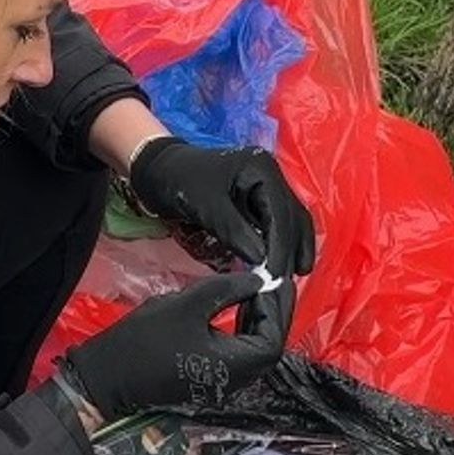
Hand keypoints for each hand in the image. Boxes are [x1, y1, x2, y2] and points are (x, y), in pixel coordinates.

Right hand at [59, 270, 292, 420]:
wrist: (107, 374)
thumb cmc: (145, 339)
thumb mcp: (187, 304)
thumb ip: (227, 289)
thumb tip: (258, 280)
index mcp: (235, 365)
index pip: (273, 337)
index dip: (276, 307)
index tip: (270, 278)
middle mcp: (235, 379)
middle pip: (267, 346)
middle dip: (271, 312)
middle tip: (268, 280)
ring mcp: (221, 383)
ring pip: (253, 350)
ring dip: (257, 320)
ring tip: (252, 289)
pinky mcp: (209, 379)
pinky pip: (236, 353)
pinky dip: (241, 330)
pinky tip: (234, 308)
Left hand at [128, 139, 316, 277]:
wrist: (160, 170)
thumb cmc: (179, 181)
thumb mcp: (205, 205)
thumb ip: (233, 230)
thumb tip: (262, 259)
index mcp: (262, 169)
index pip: (281, 213)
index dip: (282, 247)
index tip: (276, 276)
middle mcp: (271, 177)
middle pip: (293, 218)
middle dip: (292, 252)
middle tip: (285, 284)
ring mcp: (266, 189)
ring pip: (290, 223)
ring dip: (292, 251)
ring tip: (288, 281)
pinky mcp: (257, 203)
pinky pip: (275, 226)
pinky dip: (279, 246)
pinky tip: (279, 267)